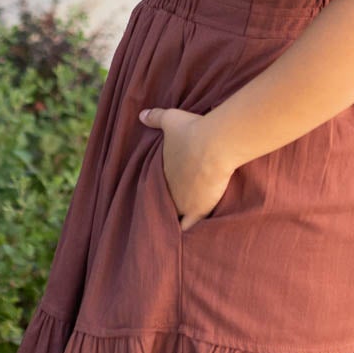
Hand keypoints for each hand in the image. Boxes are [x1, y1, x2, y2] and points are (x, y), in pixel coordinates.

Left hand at [138, 105, 234, 231]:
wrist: (212, 144)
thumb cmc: (192, 131)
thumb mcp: (170, 119)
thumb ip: (154, 117)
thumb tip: (141, 114)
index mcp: (157, 174)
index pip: (153, 188)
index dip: (158, 190)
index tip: (164, 190)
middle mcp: (166, 191)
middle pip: (163, 204)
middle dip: (167, 206)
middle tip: (172, 208)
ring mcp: (181, 202)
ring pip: (174, 218)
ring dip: (177, 220)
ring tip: (180, 227)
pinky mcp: (198, 210)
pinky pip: (189, 227)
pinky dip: (190, 232)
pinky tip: (191, 237)